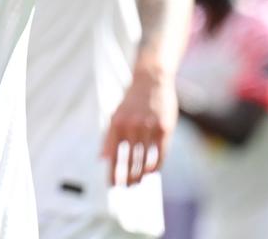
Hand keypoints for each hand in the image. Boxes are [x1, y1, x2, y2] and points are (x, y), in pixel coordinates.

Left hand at [101, 68, 175, 185]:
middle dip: (127, 178)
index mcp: (116, 123)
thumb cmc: (132, 100)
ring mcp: (149, 127)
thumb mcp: (115, 114)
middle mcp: (131, 126)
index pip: (113, 155)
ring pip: (144, 160)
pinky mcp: (164, 128)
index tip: (112, 186)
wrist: (151, 79)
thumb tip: (102, 158)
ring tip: (137, 183)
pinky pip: (160, 153)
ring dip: (140, 175)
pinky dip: (155, 166)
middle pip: (129, 161)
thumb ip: (108, 136)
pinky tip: (151, 172)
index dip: (113, 173)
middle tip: (126, 188)